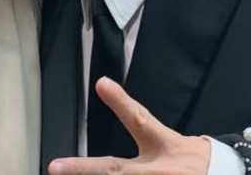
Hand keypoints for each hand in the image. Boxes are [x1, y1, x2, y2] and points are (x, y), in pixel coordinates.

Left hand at [49, 78, 210, 174]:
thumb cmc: (195, 161)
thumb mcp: (169, 138)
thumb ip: (138, 120)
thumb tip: (102, 85)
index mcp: (162, 147)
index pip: (139, 120)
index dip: (120, 102)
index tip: (101, 84)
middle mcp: (157, 170)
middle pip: (116, 169)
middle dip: (85, 169)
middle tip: (56, 167)